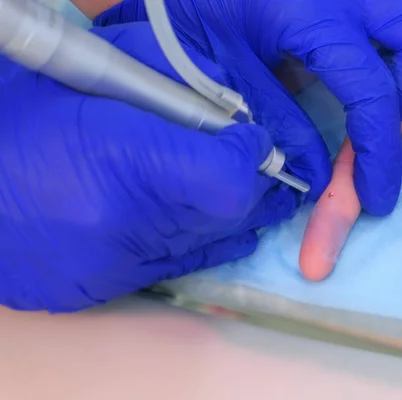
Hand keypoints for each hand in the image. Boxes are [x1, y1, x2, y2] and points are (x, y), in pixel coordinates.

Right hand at [0, 22, 297, 311]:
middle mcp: (124, 228)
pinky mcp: (102, 287)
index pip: (227, 180)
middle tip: (253, 161)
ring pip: (209, 244)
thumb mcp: (87, 74)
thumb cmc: (14, 115)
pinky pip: (177, 266)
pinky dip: (201, 242)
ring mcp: (113, 265)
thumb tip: (222, 98)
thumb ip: (164, 78)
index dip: (249, 156)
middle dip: (252, 185)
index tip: (249, 137)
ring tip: (238, 189)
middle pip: (228, 215)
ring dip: (233, 215)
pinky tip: (202, 223)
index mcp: (120, 165)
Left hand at [94, 0, 401, 215]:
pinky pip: (395, 6)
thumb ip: (280, 125)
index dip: (379, 151)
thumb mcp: (228, 76)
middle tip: (384, 116)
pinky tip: (364, 58)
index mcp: (306, 11)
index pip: (370, 88)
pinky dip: (394, 37)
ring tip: (379, 86)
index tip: (377, 195)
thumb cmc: (189, 19)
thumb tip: (319, 174)